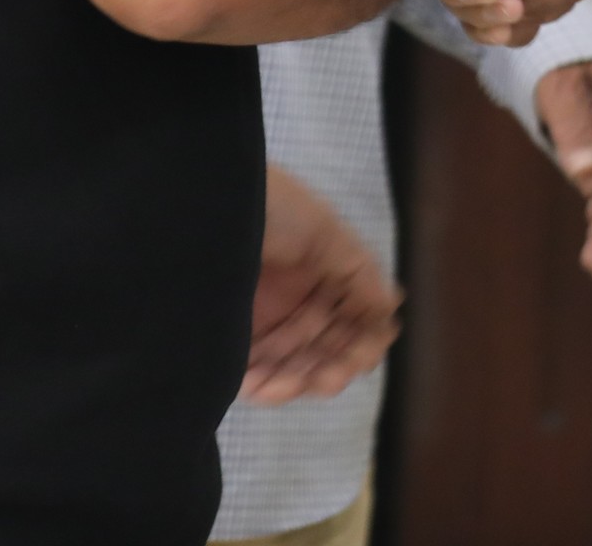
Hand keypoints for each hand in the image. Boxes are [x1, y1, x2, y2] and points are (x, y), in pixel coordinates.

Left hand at [242, 164, 400, 404]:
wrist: (199, 204)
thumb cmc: (268, 208)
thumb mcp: (321, 231)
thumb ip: (357, 273)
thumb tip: (392, 307)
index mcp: (321, 275)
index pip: (353, 318)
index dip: (366, 337)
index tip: (372, 347)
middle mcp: (294, 301)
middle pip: (326, 348)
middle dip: (340, 365)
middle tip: (341, 371)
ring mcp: (261, 322)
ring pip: (293, 367)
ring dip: (307, 380)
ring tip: (312, 380)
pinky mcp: (227, 341)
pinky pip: (252, 376)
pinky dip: (268, 387)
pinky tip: (280, 386)